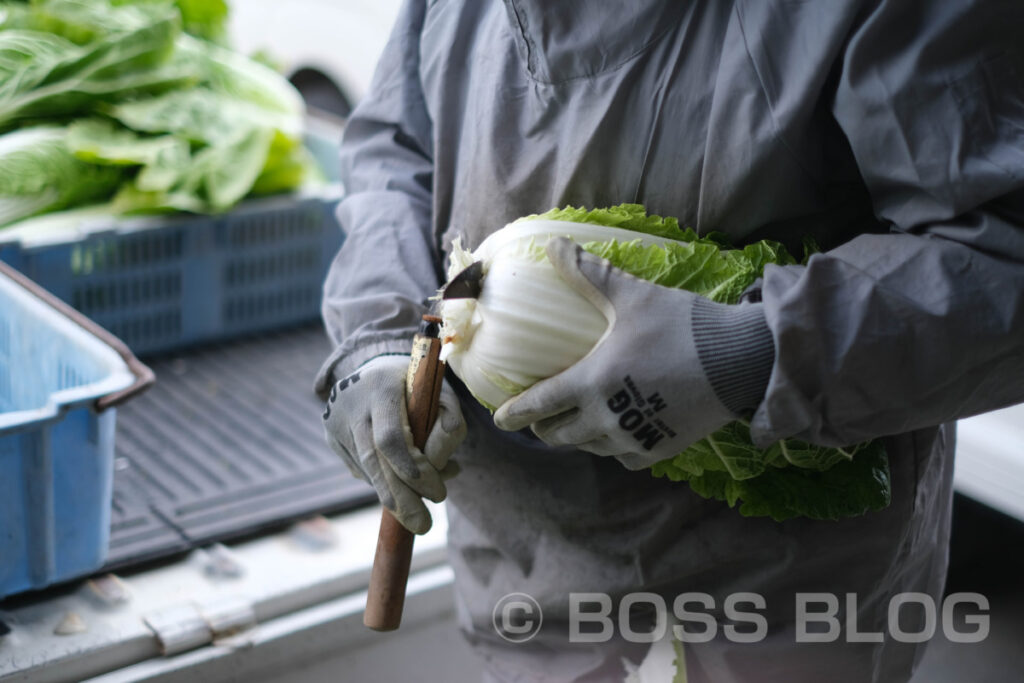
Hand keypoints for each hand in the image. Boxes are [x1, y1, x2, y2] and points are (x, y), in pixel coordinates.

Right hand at [322, 355, 465, 532]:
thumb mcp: (438, 389)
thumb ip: (450, 420)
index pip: (390, 437)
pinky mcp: (332, 437)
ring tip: (417, 519)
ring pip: (366, 470)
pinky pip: (360, 469)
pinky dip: (383, 483)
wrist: (372, 368)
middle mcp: (353, 405)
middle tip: (424, 526)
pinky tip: (404, 487)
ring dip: (393, 497)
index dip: (411, 468)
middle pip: (375, 461)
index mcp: (381, 387)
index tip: (437, 492)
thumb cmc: (415, 383)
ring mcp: (337, 422)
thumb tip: (448, 465)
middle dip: (402, 498)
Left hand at [493, 238, 748, 469]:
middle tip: (541, 418)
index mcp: (592, 383)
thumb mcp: (633, 296)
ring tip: (577, 423)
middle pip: (560, 435)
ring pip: (590, 447)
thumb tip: (556, 245)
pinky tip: (618, 433)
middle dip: (545, 427)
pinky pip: (624, 457)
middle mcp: (607, 418)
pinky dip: (613, 447)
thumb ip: (590, 275)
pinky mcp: (661, 450)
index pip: (540, 404)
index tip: (500, 421)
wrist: (741, 361)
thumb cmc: (683, 326)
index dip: (515, 413)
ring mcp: (634, 438)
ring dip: (578, 436)